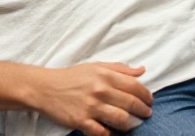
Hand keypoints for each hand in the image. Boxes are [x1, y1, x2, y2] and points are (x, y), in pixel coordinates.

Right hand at [32, 62, 152, 135]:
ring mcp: (91, 107)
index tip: (149, 100)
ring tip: (133, 124)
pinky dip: (111, 134)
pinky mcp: (81, 121)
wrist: (45, 88)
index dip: (146, 95)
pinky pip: (103, 133)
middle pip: (131, 104)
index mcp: (104, 75)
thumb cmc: (72, 76)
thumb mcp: (96, 66)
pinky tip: (113, 132)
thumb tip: (142, 70)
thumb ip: (120, 69)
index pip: (134, 86)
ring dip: (131, 124)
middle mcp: (100, 90)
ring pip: (121, 119)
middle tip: (146, 114)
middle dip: (143, 111)